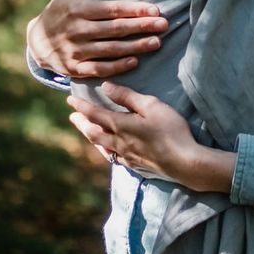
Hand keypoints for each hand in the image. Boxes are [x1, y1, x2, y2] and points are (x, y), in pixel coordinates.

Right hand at [26, 0, 168, 78]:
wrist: (36, 41)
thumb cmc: (59, 10)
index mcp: (78, 10)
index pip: (112, 10)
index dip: (134, 10)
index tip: (156, 9)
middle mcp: (77, 30)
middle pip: (115, 29)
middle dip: (141, 27)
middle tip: (164, 25)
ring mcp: (76, 51)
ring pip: (110, 50)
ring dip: (135, 47)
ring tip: (156, 43)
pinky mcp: (75, 68)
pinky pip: (99, 69)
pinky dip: (117, 67)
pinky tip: (134, 61)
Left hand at [67, 83, 234, 194]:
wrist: (184, 163)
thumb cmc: (170, 130)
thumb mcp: (151, 106)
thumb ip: (127, 97)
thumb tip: (106, 87)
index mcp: (120, 126)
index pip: (94, 114)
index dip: (81, 106)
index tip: (70, 100)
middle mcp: (118, 143)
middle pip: (93, 132)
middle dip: (81, 123)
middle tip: (72, 117)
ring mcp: (126, 157)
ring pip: (102, 147)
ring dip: (91, 137)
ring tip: (86, 132)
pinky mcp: (136, 166)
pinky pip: (114, 158)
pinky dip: (106, 151)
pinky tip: (110, 151)